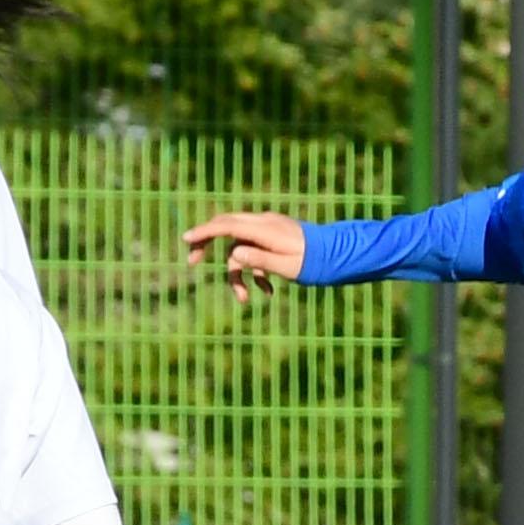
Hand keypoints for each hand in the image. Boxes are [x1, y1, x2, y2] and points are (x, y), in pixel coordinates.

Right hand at [182, 211, 304, 299]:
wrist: (336, 254)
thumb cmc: (314, 262)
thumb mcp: (287, 266)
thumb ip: (260, 260)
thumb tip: (234, 255)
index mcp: (264, 229)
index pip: (228, 225)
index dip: (204, 232)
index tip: (187, 240)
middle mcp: (263, 224)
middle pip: (226, 228)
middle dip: (207, 245)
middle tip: (193, 263)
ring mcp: (267, 230)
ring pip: (239, 248)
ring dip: (237, 274)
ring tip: (244, 300)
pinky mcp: (272, 239)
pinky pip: (254, 253)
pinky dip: (254, 272)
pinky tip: (267, 292)